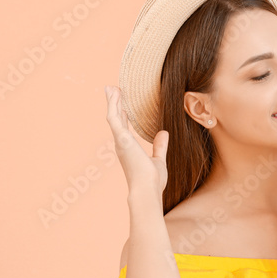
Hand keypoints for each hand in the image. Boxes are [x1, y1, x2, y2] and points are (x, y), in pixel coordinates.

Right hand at [105, 85, 168, 206]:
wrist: (147, 190)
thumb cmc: (152, 180)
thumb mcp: (158, 160)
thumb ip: (160, 146)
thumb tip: (164, 132)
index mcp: (128, 149)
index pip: (123, 127)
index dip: (122, 114)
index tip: (122, 104)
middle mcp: (121, 144)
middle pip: (115, 119)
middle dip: (114, 104)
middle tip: (113, 90)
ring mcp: (120, 141)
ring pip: (113, 116)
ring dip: (112, 101)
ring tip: (112, 87)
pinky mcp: (122, 139)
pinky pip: (114, 118)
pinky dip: (114, 105)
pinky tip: (115, 94)